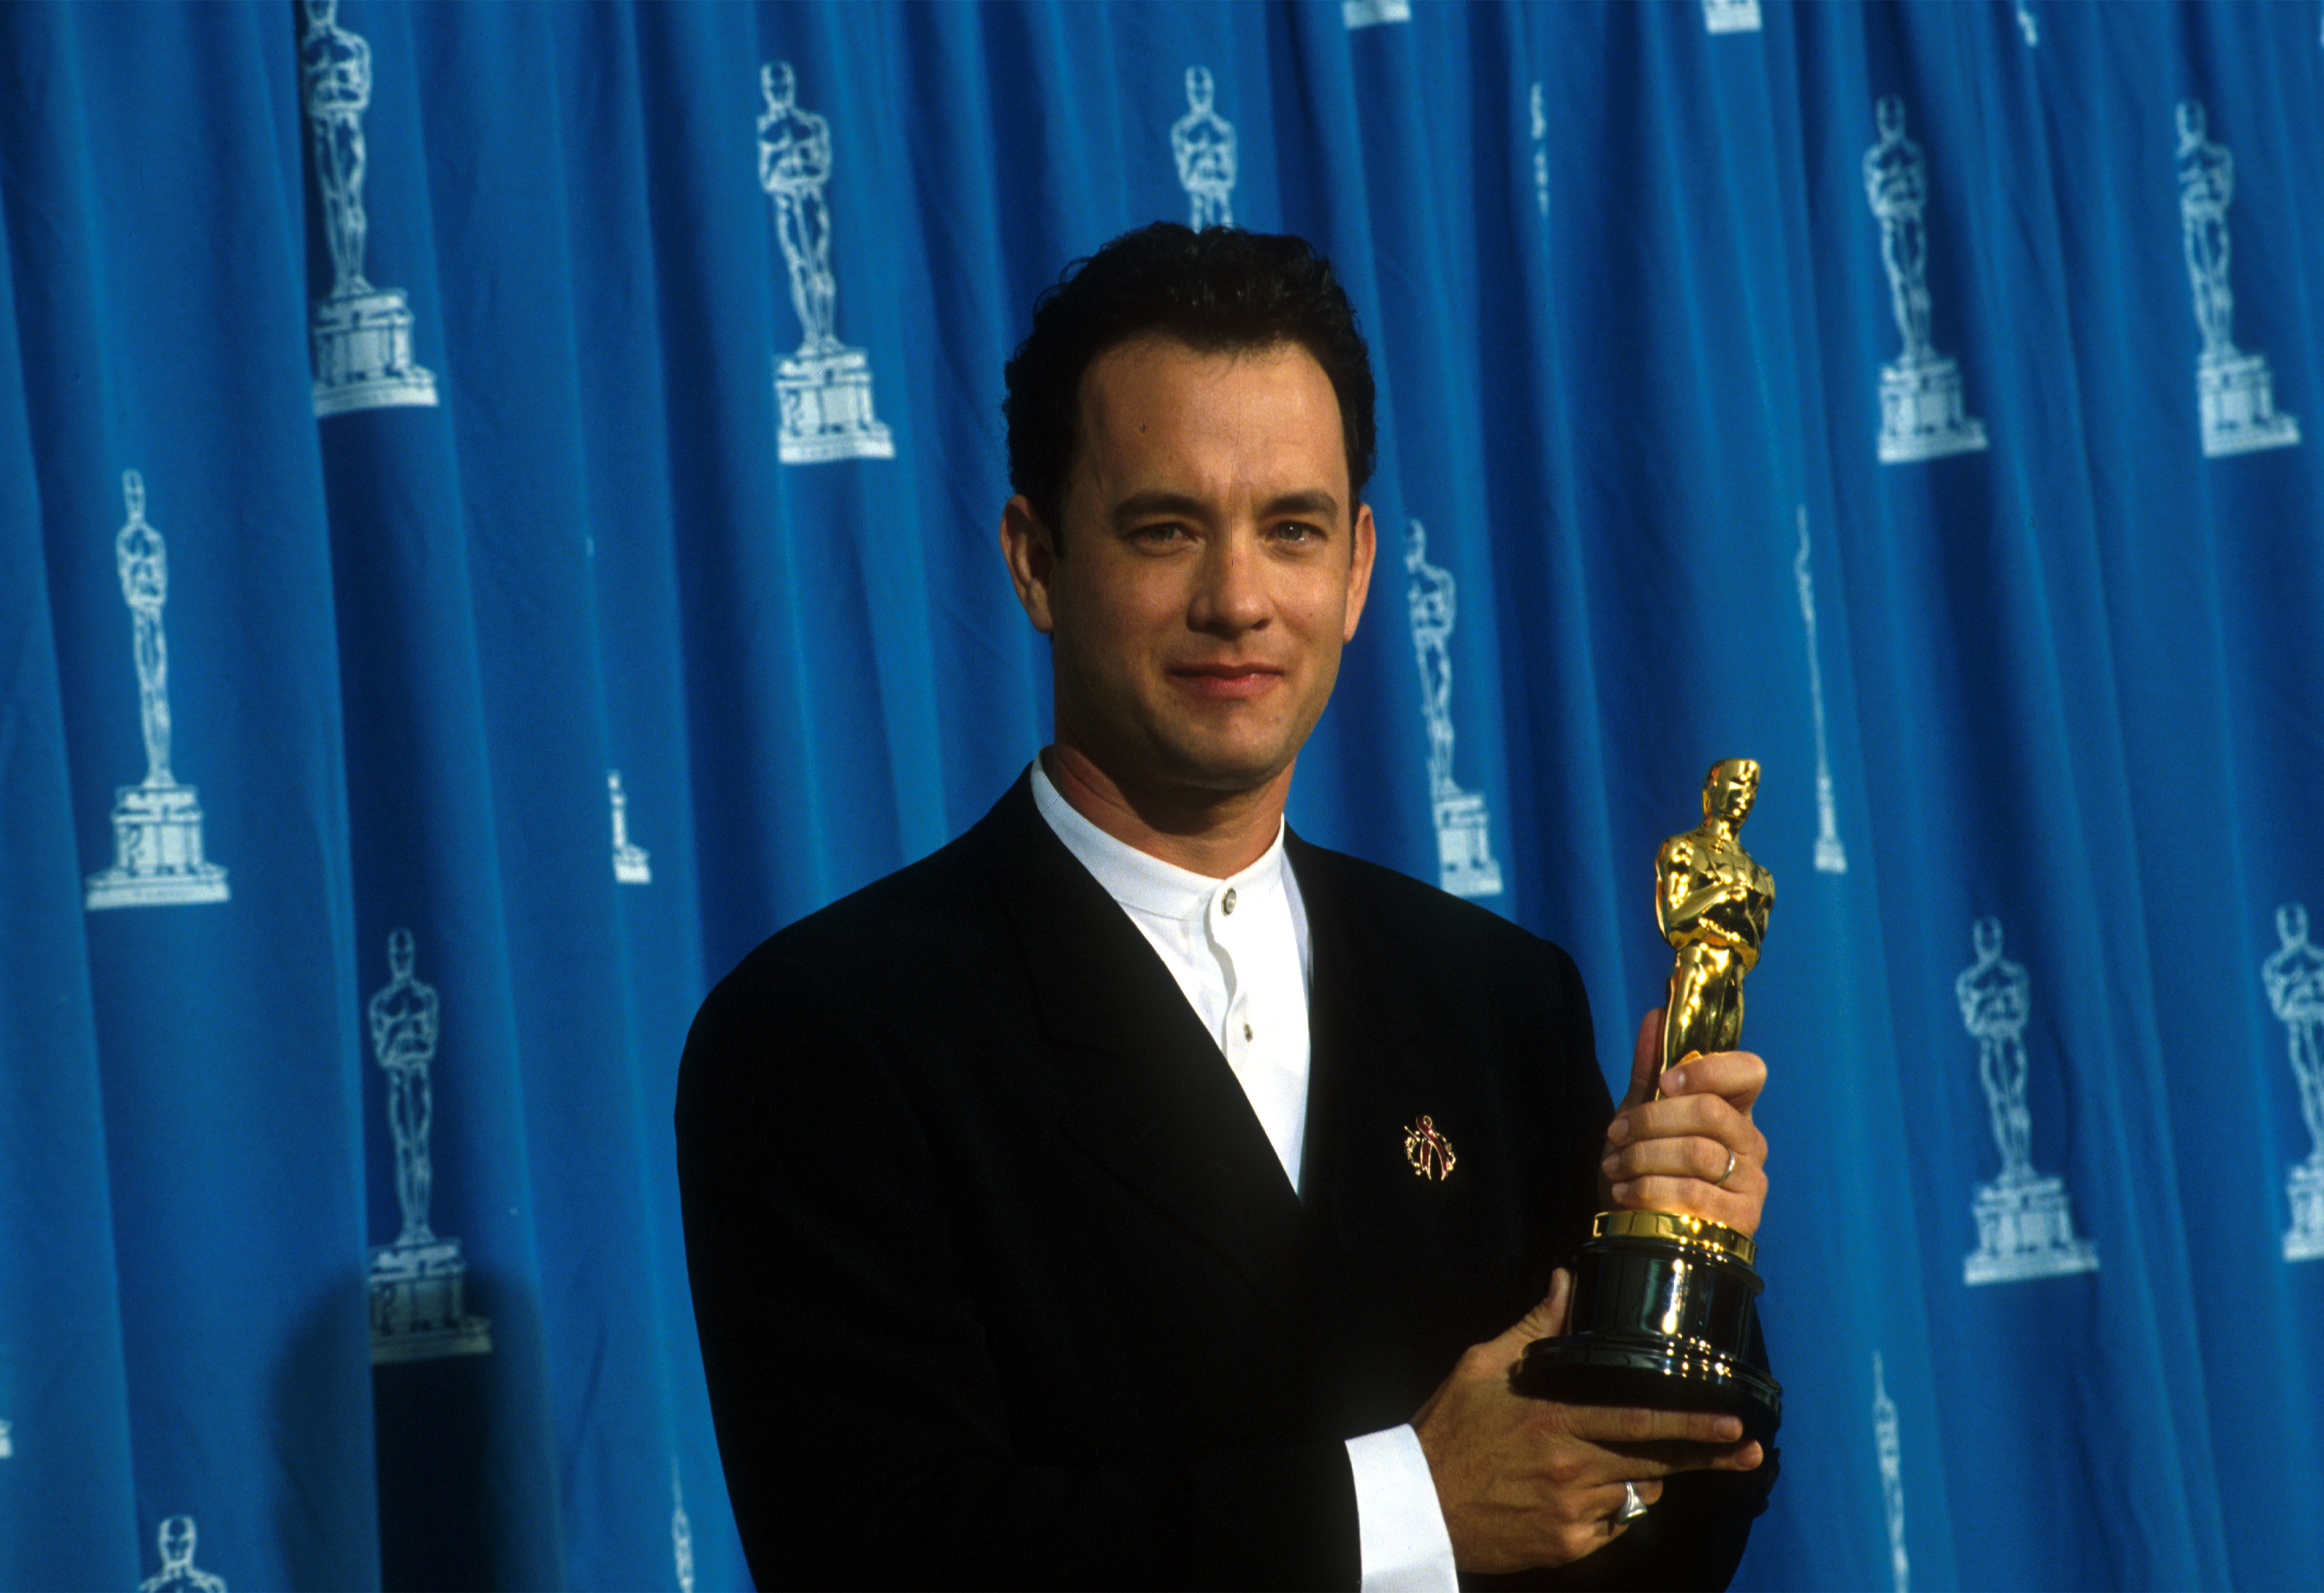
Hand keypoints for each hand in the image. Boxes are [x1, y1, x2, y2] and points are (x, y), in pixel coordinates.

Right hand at [1411, 1268, 1765, 1571]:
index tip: (1733, 1420)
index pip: (1639, 1421)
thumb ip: (1535, 1327)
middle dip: (1708, 1455)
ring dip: (1644, 1477)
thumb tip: (1567, 1278)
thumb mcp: (1483, 1366)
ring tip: (1616, 1461)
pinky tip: (1580, 1494)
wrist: (1416, 1505)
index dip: (1691, 1423)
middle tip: (1750, 1450)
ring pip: (1636, 1493)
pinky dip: (1610, 1508)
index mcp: (1555, 1420)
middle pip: (1657, 1463)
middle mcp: (1572, 1469)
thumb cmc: (1447, 1430)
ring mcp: (1572, 1514)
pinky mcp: (1567, 1547)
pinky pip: (1611, 1525)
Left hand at [1600, 1008, 1767, 1237]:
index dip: (1708, 1070)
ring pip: (1697, 1153)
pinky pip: (1694, 1195)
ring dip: (1642, 1157)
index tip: (1664, 1083)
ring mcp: (1751, 1182)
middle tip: (1615, 1133)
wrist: (1639, 1228)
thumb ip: (1649, 1069)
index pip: (1750, 1071)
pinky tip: (1625, 1193)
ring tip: (1614, 1165)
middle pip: (1709, 1112)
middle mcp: (1750, 1142)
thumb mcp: (1639, 1114)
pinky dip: (1649, 1190)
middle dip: (1651, 1120)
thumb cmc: (1645, 1165)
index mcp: (1734, 1108)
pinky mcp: (1740, 1220)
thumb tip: (1655, 1015)